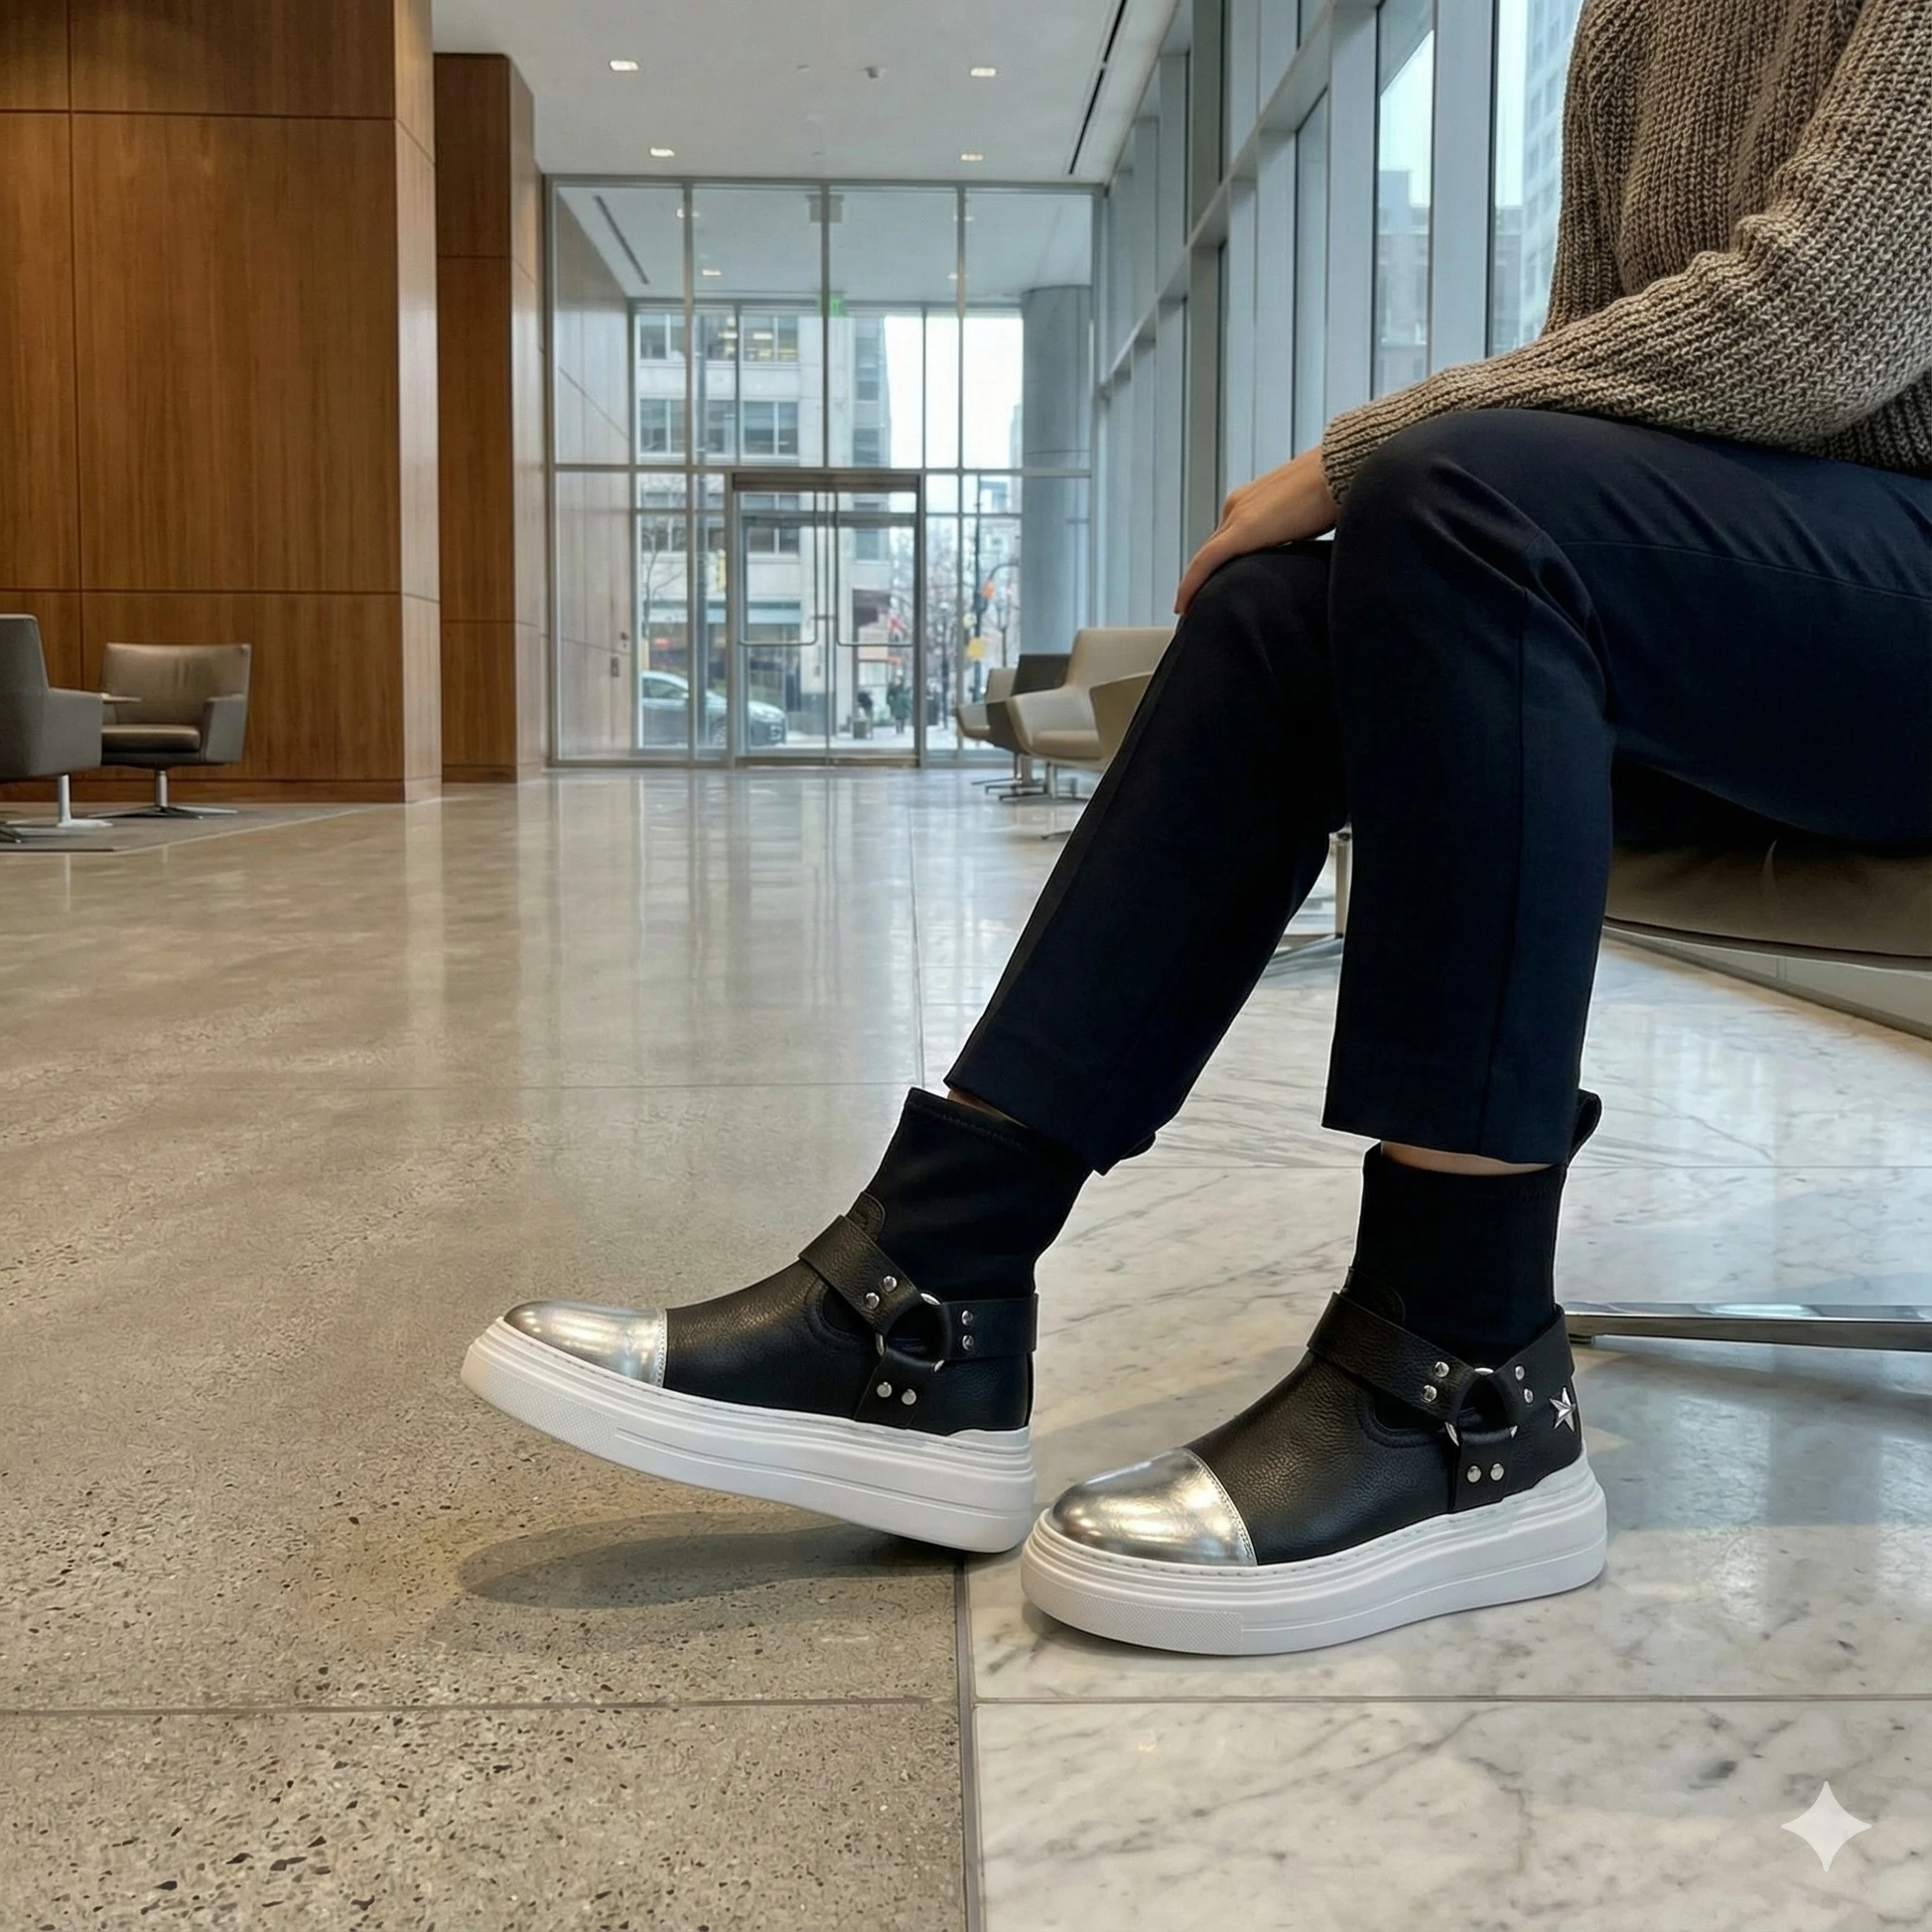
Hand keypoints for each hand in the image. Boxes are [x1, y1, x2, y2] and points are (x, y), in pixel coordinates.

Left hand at [1174, 446, 1339, 614]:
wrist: (1346, 469)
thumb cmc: (1341, 490)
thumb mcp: (1310, 515)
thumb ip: (1297, 534)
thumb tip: (1308, 558)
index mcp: (1253, 499)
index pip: (1227, 539)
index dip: (1216, 566)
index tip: (1210, 589)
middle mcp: (1239, 504)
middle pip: (1213, 550)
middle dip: (1201, 579)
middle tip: (1193, 609)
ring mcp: (1238, 514)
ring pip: (1206, 558)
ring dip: (1196, 585)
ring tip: (1188, 613)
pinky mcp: (1242, 529)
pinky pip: (1206, 562)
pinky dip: (1191, 584)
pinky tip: (1183, 607)